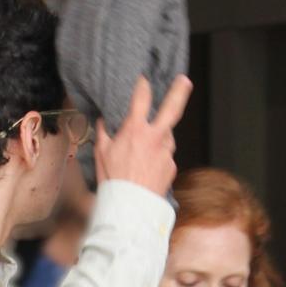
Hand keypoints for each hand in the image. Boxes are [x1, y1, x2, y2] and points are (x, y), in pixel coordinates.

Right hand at [94, 75, 192, 196]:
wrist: (131, 206)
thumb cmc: (114, 181)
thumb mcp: (101, 153)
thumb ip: (104, 133)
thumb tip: (102, 121)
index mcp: (136, 130)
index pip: (141, 98)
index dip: (142, 85)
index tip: (144, 79)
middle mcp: (155, 138)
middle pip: (172, 108)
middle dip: (179, 92)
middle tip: (184, 81)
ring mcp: (166, 152)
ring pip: (167, 137)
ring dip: (159, 138)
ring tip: (144, 152)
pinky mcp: (171, 166)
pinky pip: (165, 157)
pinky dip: (158, 159)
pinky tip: (146, 169)